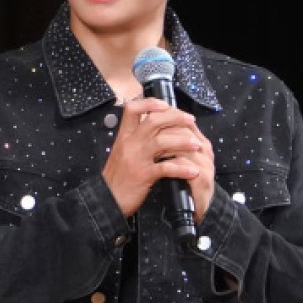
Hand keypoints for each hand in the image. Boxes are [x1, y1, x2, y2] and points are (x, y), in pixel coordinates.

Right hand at [101, 98, 214, 220]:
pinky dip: (182, 168)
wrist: (106, 199)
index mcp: (123, 136)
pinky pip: (166, 167)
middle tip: (190, 120)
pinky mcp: (144, 175)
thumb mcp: (121, 152)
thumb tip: (153, 129)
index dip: (149, 103)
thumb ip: (134, 139)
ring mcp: (137, 158)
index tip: (165, 105)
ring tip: (197, 144)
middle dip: (176, 118)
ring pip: (163, 141)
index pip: (132, 109)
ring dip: (183, 141)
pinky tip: (193, 171)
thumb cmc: (116, 177)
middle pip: (154, 121)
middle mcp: (130, 143)